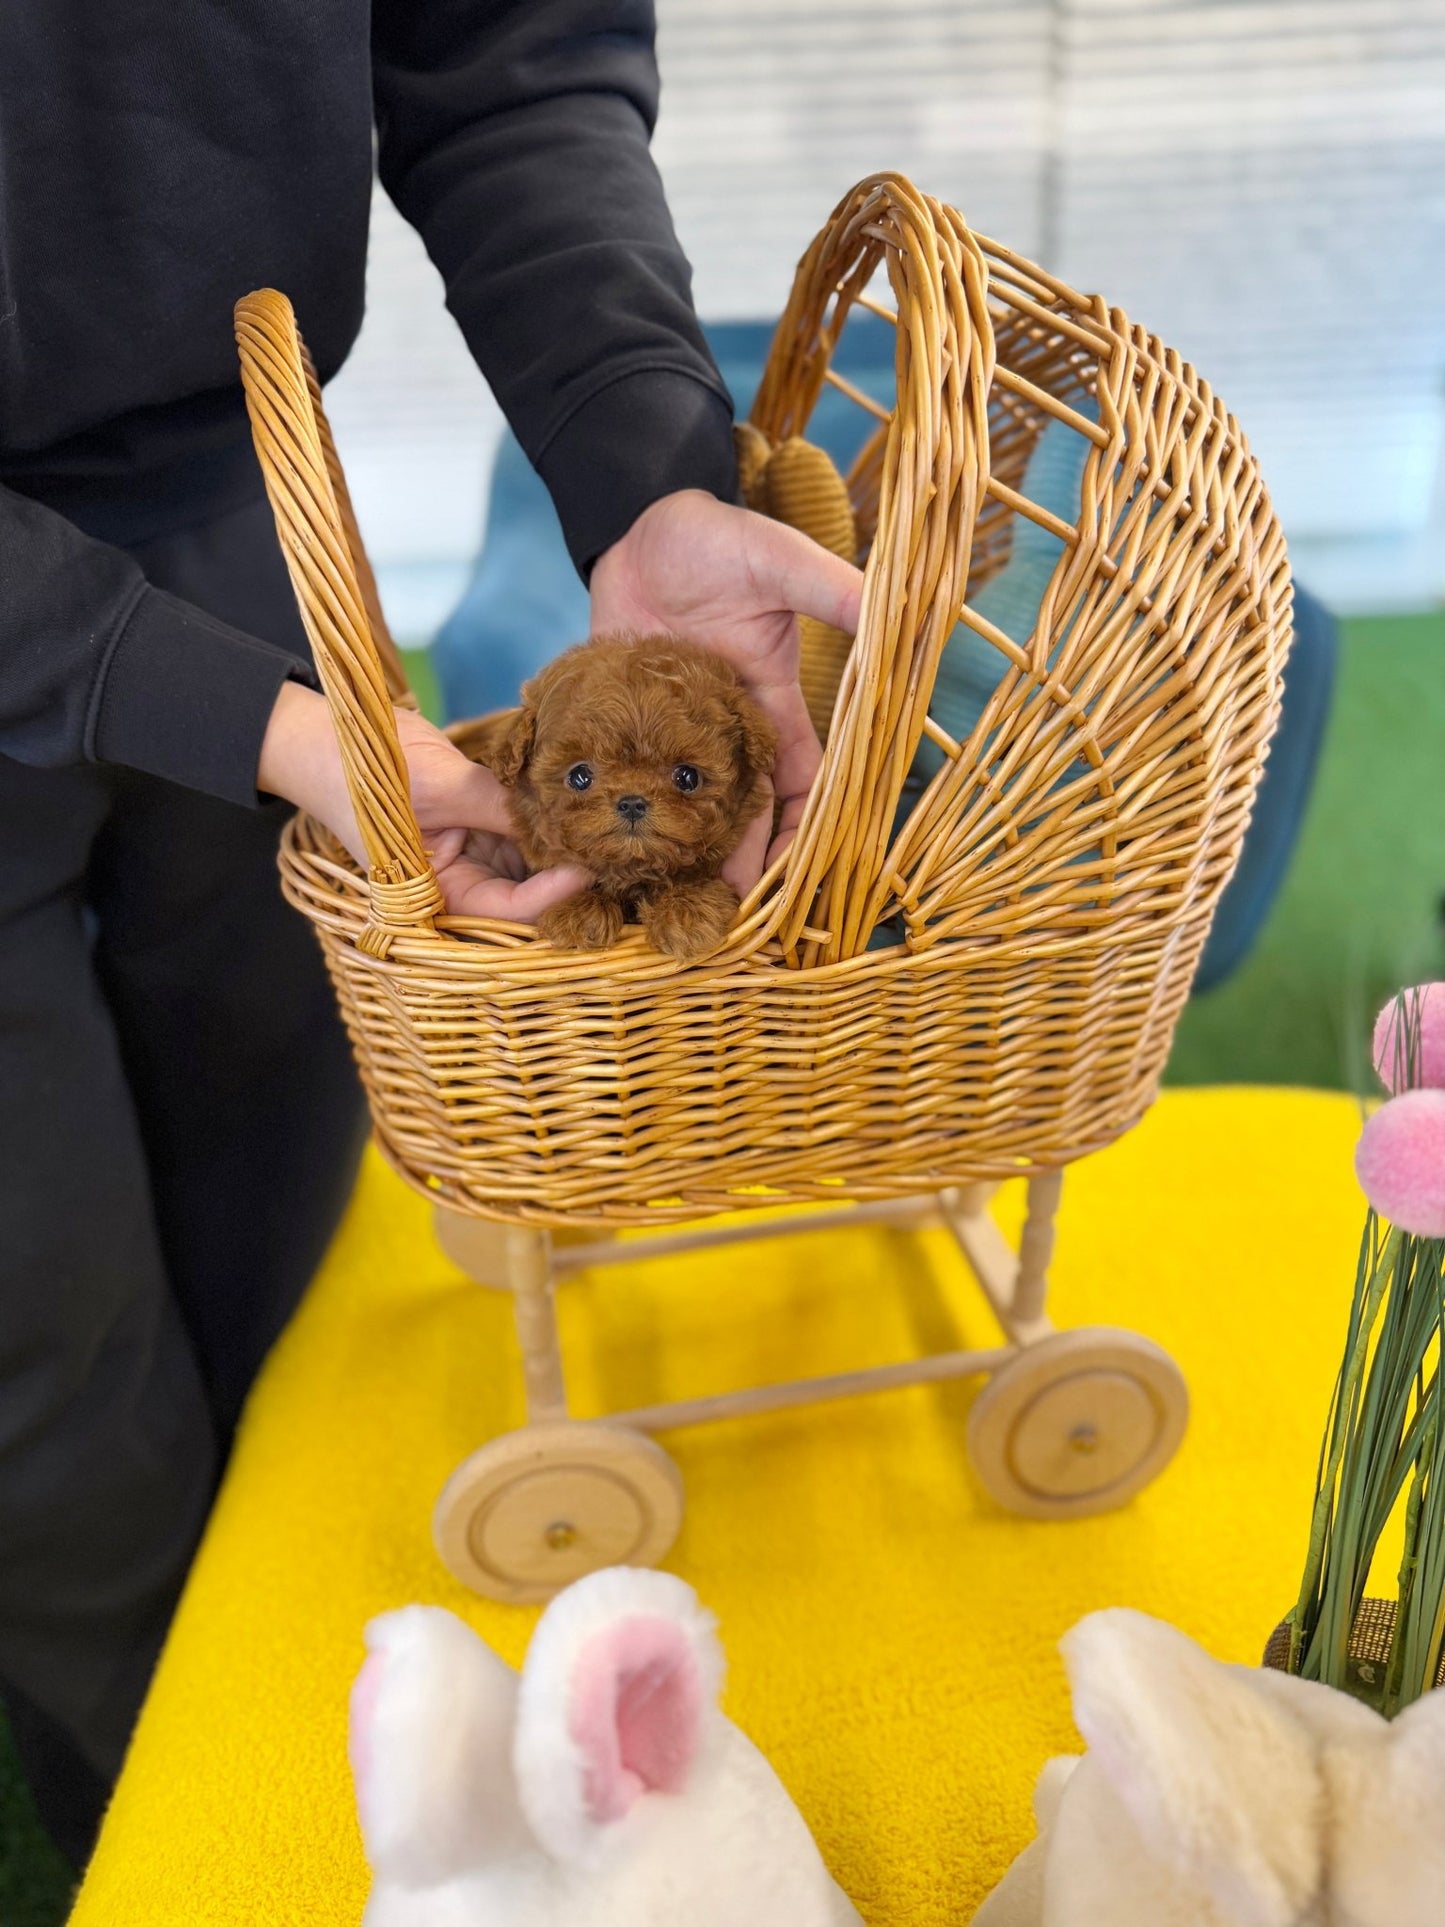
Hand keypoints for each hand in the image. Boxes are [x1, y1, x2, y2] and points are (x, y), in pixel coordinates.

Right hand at [257, 681, 587, 921]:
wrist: (321, 735)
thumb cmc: (362, 769)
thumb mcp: (438, 787)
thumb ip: (498, 805)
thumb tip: (565, 818)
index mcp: (435, 895)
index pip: (508, 911)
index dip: (554, 894)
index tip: (591, 866)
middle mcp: (457, 883)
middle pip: (527, 893)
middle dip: (567, 872)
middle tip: (613, 845)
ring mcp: (470, 853)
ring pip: (531, 862)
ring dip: (561, 845)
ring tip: (602, 824)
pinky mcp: (478, 824)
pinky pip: (521, 830)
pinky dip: (546, 819)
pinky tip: (576, 806)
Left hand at [589, 489, 863, 891]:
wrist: (637, 524)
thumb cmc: (715, 538)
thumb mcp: (778, 561)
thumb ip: (827, 590)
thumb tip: (891, 612)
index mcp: (773, 704)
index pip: (803, 782)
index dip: (807, 830)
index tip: (801, 875)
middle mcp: (725, 731)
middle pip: (742, 815)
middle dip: (740, 865)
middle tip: (727, 916)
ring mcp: (672, 733)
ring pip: (683, 813)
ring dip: (682, 856)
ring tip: (670, 905)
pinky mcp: (623, 728)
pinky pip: (624, 785)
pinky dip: (620, 822)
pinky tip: (605, 862)